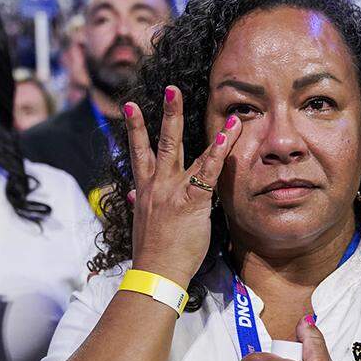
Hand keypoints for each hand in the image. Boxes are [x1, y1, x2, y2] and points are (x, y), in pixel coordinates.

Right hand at [124, 86, 241, 287]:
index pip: (139, 152)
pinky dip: (219, 152)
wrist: (155, 273)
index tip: (132, 106)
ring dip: (190, 123)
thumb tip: (134, 193)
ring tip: (204, 104)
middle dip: (166, 113)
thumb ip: (141, 201)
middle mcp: (157, 184)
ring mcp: (173, 191)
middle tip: (170, 88)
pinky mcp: (191, 201)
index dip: (135, 128)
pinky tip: (229, 135)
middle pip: (160, 141)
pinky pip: (207, 172)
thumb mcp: (142, 221)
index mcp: (146, 189)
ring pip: (180, 149)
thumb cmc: (153, 252)